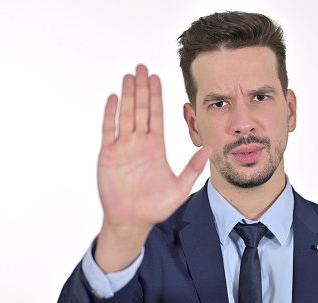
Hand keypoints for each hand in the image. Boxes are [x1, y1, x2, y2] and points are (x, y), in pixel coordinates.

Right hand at [94, 65, 210, 272]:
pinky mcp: (108, 155)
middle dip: (141, 88)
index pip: (156, 115)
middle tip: (142, 67)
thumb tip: (209, 149)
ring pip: (125, 114)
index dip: (156, 96)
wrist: (132, 221)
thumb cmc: (155, 207)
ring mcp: (123, 147)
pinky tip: (114, 98)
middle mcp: (139, 143)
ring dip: (127, 95)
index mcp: (155, 147)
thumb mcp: (180, 187)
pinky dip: (110, 114)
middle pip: (140, 109)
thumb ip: (193, 168)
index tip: (157, 78)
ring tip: (129, 75)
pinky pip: (109, 130)